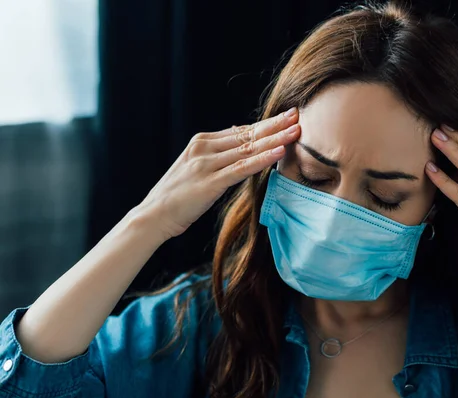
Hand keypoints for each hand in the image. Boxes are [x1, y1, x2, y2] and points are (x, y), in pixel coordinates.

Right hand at [136, 107, 300, 239]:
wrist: (153, 215)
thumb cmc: (177, 195)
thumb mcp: (195, 165)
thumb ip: (217, 151)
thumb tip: (238, 134)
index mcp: (202, 141)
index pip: (241, 130)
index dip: (265, 123)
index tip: (286, 116)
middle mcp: (204, 148)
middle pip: (247, 134)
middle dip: (274, 125)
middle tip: (297, 115)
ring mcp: (206, 164)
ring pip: (248, 149)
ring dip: (275, 139)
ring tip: (296, 131)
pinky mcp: (210, 183)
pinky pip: (241, 169)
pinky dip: (262, 160)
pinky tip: (279, 153)